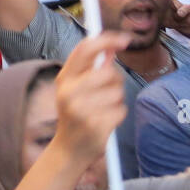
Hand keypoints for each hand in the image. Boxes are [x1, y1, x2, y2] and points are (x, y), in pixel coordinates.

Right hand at [52, 31, 131, 161]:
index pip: (86, 49)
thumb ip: (93, 67)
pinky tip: (105, 122)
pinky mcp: (95, 124)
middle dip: (115, 80)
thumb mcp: (77, 88)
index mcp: (64, 78)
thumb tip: (113, 47)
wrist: (69, 150)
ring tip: (103, 109)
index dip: (107, 40)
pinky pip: (121, 109)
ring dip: (117, 100)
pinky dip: (118, 115)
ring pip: (117, 91)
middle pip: (108, 71)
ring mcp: (81, 109)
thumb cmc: (76, 115)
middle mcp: (69, 92)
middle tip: (106, 92)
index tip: (125, 40)